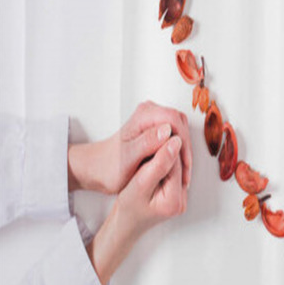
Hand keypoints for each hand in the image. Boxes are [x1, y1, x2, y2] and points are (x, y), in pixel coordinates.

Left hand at [67, 100, 192, 194]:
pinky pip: (177, 134)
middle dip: (185, 147)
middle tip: (184, 170)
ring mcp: (154, 119)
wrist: (98, 169)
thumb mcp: (127, 159)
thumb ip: (146, 144)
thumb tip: (167, 131)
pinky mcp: (157, 127)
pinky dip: (179, 150)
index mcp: (142, 116)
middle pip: (181, 123)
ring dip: (184, 150)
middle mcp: (149, 113)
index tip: (183, 162)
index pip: (174, 120)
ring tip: (182, 171)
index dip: (183, 142)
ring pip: (181, 129)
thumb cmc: (109, 167)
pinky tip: (177, 165)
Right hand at [86, 133, 188, 284]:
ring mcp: (181, 197)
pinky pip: (173, 172)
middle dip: (168, 149)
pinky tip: (155, 156)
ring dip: (166, 154)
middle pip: (179, 165)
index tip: (155, 134)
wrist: (123, 226)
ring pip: (177, 166)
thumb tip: (175, 143)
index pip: (176, 164)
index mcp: (175, 201)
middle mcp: (182, 200)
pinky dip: (165, 162)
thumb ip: (158, 165)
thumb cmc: (126, 210)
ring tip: (154, 144)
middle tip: (155, 136)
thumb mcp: (138, 186)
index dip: (166, 146)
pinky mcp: (176, 193)